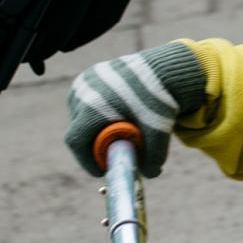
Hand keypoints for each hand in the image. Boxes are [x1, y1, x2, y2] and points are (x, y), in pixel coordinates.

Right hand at [64, 43, 208, 176]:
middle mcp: (82, 92)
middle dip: (93, 145)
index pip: (77, 143)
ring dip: (93, 127)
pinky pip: (85, 99)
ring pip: (80, 115)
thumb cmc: (159, 100)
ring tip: (115, 131)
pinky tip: (113, 114)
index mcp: (92, 107)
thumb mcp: (158, 132)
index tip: (102, 170)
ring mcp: (84, 80)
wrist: (165, 67)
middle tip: (112, 153)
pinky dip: (95, 110)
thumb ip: (154, 158)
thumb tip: (150, 175)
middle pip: (79, 129)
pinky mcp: (90, 74)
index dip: (87, 161)